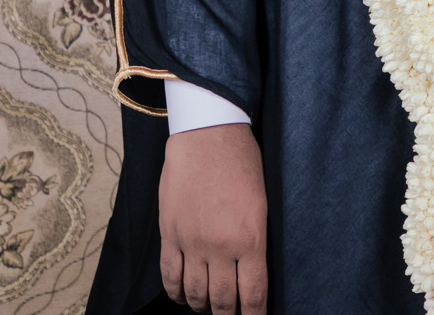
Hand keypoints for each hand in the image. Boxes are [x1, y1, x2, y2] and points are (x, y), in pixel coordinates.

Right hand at [160, 122, 266, 313]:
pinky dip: (176, 293)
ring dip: (203, 306)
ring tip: (210, 308)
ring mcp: (192, 242)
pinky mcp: (170, 234)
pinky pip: (170, 277)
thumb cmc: (243, 162)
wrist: (208, 135)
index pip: (254, 294)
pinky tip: (184, 298)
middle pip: (223, 301)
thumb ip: (257, 238)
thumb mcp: (264, 201)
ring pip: (196, 293)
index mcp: (251, 238)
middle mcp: (221, 247)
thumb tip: (254, 269)